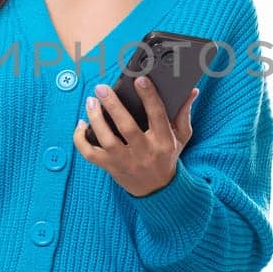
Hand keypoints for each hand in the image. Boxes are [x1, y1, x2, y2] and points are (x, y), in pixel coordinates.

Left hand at [73, 77, 196, 196]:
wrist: (158, 191)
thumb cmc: (167, 158)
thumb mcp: (181, 138)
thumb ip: (183, 114)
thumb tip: (191, 91)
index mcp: (163, 141)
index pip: (157, 115)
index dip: (149, 96)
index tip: (139, 80)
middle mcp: (144, 152)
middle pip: (126, 127)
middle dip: (113, 105)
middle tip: (102, 88)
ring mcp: (125, 161)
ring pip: (107, 140)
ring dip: (96, 119)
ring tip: (91, 101)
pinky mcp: (110, 168)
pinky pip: (90, 154)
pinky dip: (80, 139)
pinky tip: (81, 124)